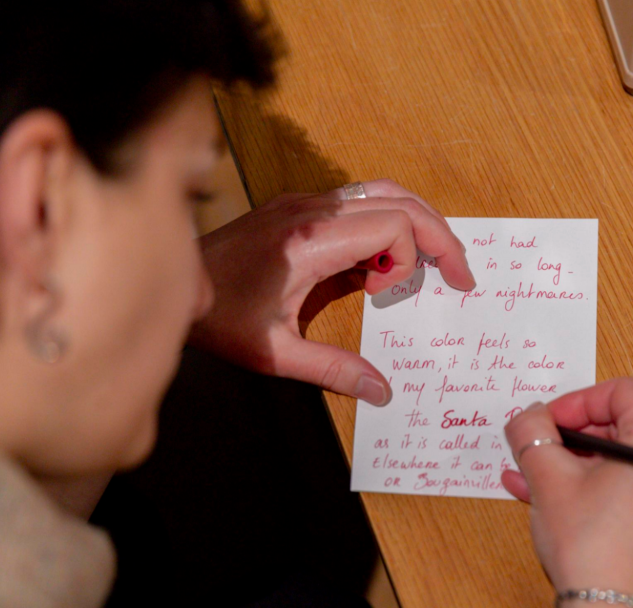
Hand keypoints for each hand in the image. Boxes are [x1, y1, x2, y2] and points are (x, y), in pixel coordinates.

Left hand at [189, 179, 474, 403]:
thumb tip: (381, 391)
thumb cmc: (217, 316)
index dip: (413, 256)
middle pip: (399, 199)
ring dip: (414, 223)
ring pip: (381, 192)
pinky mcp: (298, 206)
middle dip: (437, 234)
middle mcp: (313, 209)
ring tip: (431, 262)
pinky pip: (358, 202)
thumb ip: (331, 369)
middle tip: (458, 272)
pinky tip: (379, 265)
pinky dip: (384, 225)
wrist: (173, 281)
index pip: (394, 223)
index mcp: (312, 239)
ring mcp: (305, 202)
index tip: (397, 293)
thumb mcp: (275, 352)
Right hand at [501, 378, 632, 607]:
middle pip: (616, 423)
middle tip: (532, 448)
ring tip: (525, 473)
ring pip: (613, 457)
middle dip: (566, 436)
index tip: (542, 423)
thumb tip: (528, 417)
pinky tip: (540, 493)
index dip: (573, 402)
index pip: (617, 391)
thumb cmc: (592, 545)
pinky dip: (584, 483)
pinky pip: (620, 483)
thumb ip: (532, 433)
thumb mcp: (549, 477)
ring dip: (568, 461)